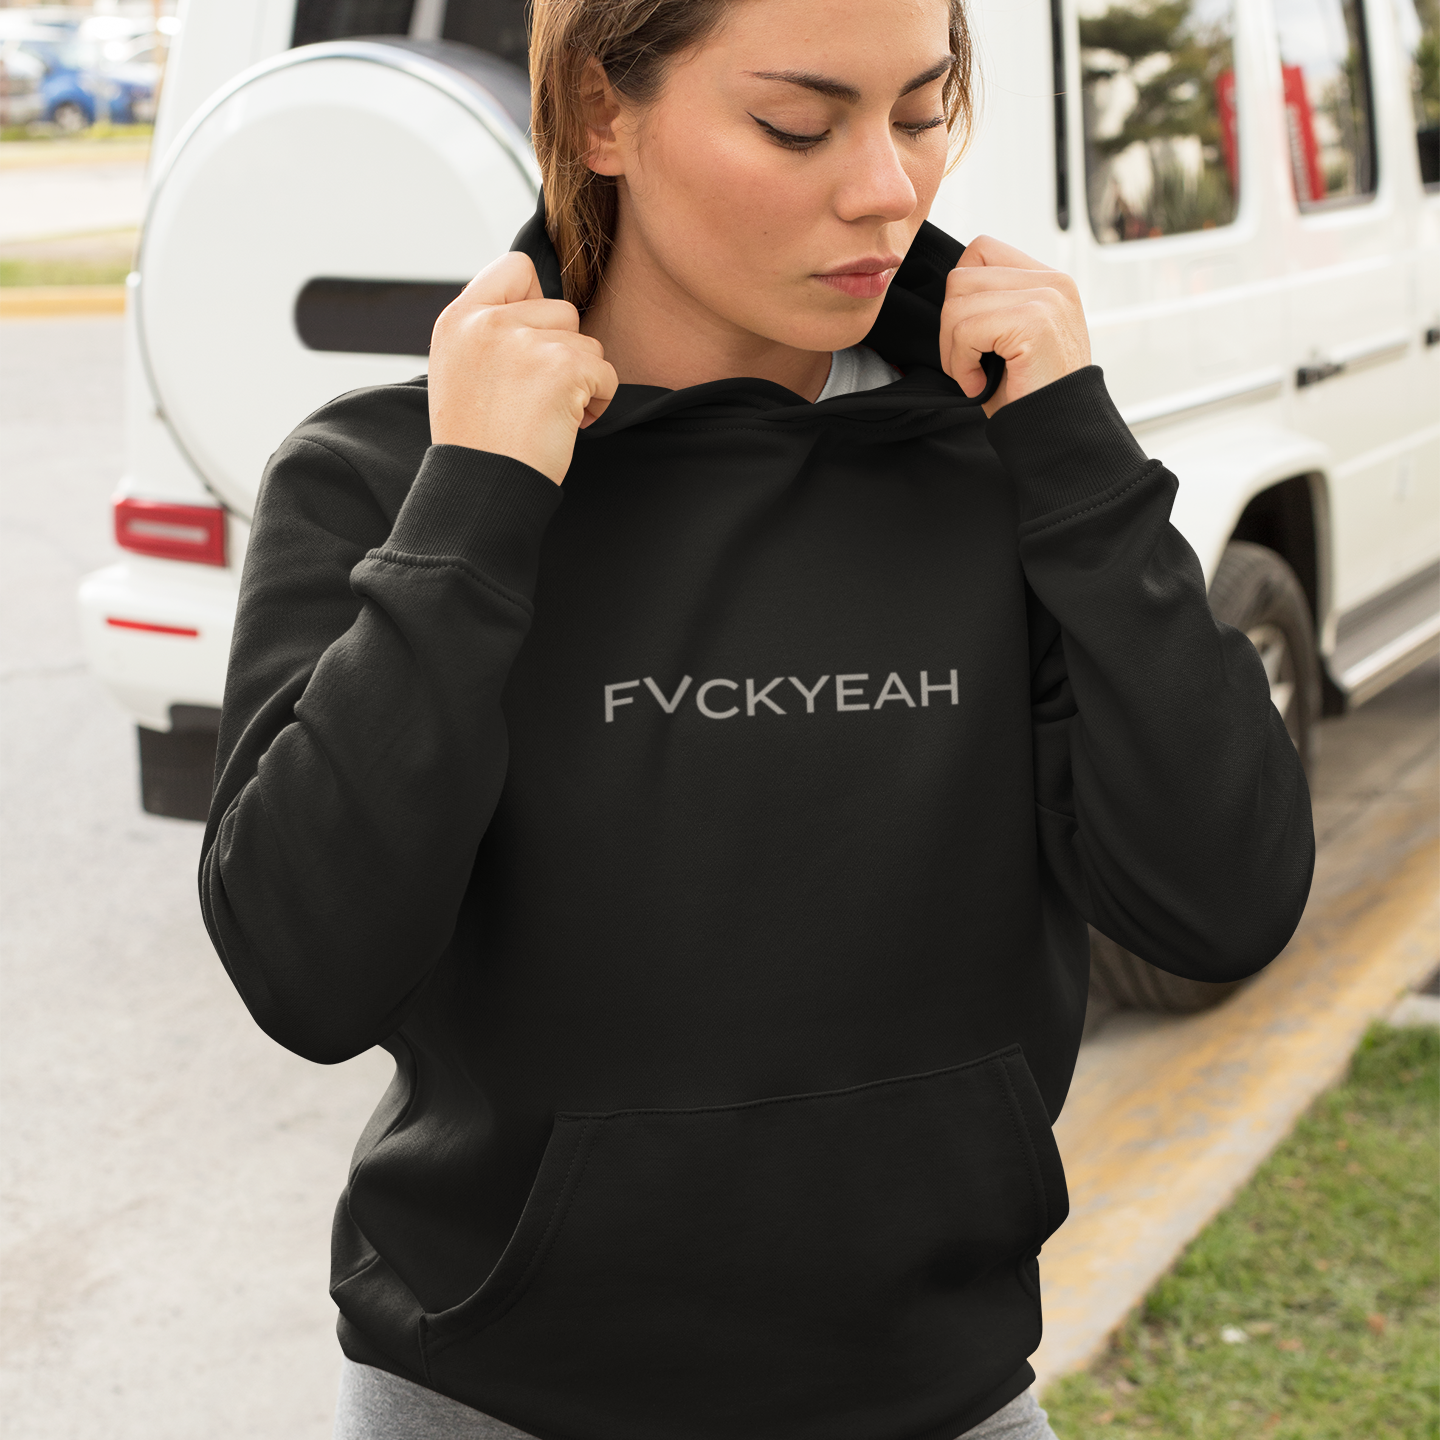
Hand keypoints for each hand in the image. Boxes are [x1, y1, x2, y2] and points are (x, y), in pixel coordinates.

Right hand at [428, 252, 617, 483]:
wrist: (482, 488)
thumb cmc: (478, 442)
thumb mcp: (460, 370)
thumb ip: (490, 331)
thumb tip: (538, 304)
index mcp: (459, 320)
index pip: (515, 267)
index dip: (536, 300)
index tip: (534, 341)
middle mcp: (488, 322)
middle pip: (562, 309)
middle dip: (563, 352)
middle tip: (540, 395)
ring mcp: (524, 341)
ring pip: (587, 343)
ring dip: (582, 380)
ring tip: (551, 413)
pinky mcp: (561, 367)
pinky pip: (606, 373)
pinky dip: (599, 402)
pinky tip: (569, 424)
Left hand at [939, 236, 1091, 417]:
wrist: (1058, 436)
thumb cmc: (1029, 396)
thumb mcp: (1009, 340)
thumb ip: (991, 305)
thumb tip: (949, 294)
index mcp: (1049, 282)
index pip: (981, 251)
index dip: (960, 294)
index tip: (972, 337)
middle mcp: (1052, 283)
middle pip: (961, 277)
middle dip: (950, 327)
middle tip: (969, 364)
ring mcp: (1046, 298)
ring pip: (957, 303)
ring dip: (953, 349)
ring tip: (976, 375)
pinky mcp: (1034, 322)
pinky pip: (965, 330)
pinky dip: (961, 364)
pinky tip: (979, 383)